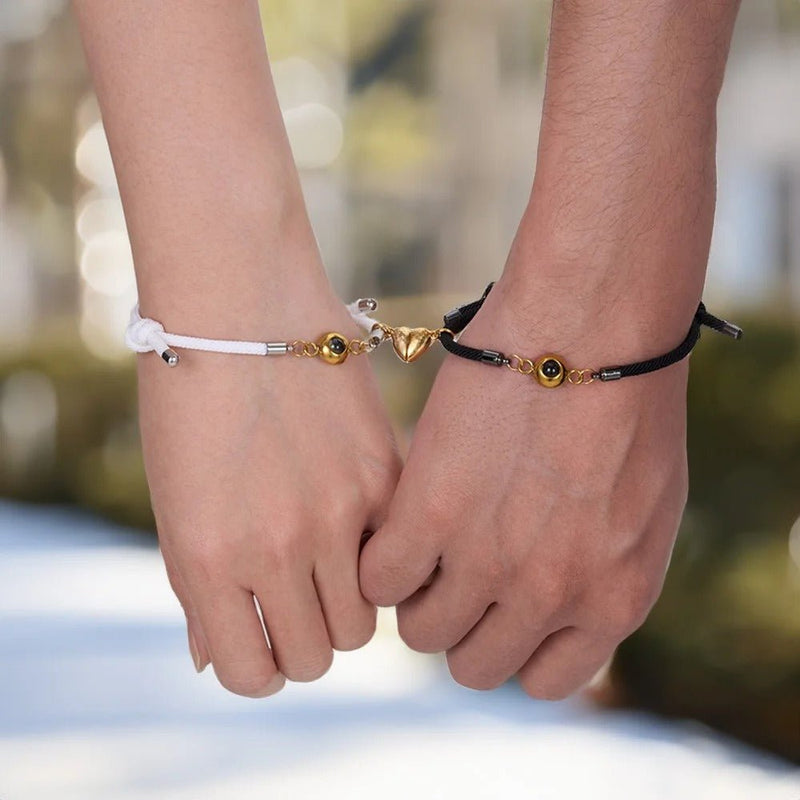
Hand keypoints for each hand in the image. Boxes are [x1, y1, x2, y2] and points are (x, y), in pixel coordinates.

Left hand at [139, 281, 400, 696]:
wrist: (240, 304)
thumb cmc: (190, 402)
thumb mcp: (175, 503)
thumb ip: (198, 589)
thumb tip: (215, 658)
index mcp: (207, 561)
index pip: (253, 674)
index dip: (260, 666)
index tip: (265, 637)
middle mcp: (275, 549)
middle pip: (320, 657)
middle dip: (308, 639)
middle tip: (302, 598)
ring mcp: (337, 514)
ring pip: (367, 621)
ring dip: (349, 604)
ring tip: (335, 562)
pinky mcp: (383, 475)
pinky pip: (396, 554)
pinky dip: (379, 554)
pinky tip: (360, 518)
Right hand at [360, 275, 688, 697]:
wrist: (592, 326)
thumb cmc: (625, 404)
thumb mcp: (641, 513)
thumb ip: (602, 574)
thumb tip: (560, 601)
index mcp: (610, 602)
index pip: (543, 680)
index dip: (512, 645)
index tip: (496, 610)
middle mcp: (549, 596)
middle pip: (474, 665)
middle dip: (461, 626)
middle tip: (451, 576)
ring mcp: (487, 561)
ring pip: (420, 630)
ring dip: (417, 596)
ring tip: (422, 546)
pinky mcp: (432, 515)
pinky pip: (381, 578)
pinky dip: (382, 559)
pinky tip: (396, 521)